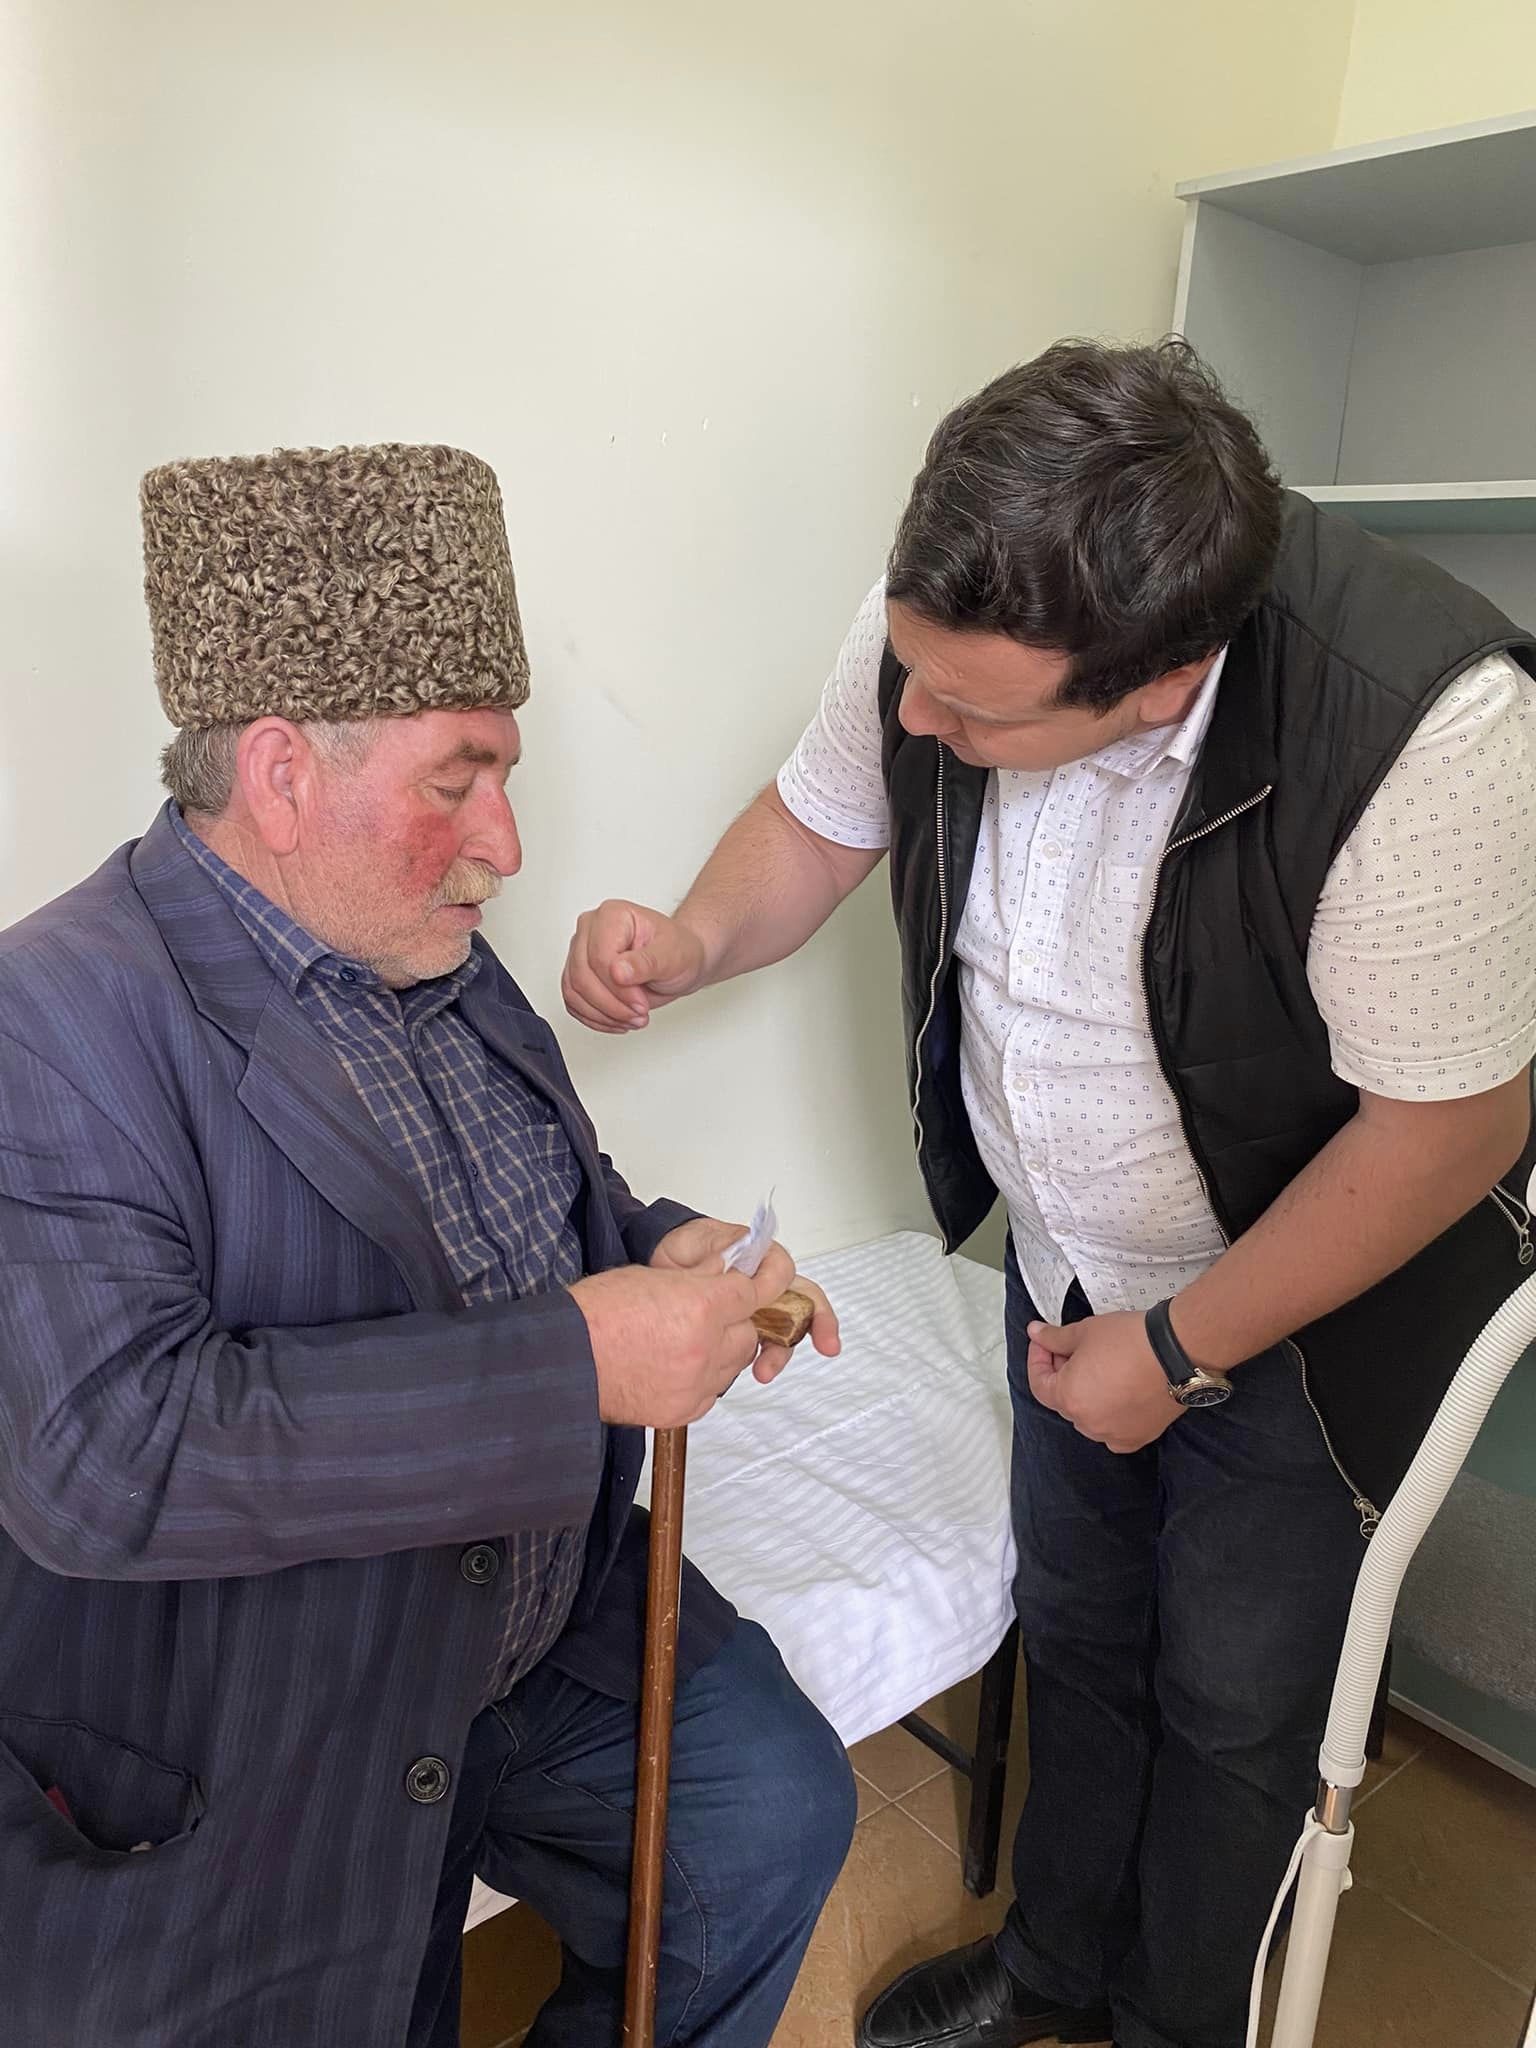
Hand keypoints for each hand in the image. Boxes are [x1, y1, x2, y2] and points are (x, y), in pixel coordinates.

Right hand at [563, 900, 707, 1033]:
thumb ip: (645, 963)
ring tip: (631, 1018)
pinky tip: (618, 1020)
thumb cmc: (678, 951)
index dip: (619, 989)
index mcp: (612, 915)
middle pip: (582, 976)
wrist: (681, 961)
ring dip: (604, 1014)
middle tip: (638, 1014)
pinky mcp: (578, 973)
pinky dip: (595, 1018)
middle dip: (611, 1005)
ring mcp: (581, 951)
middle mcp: (591, 929)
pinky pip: (573, 1002)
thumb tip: (618, 972)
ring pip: (573, 991)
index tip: (641, 1004)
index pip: (599, 958)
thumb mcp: (672, 956)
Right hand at [569, 1263, 788, 1427]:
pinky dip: (703, 1379)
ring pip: (734, 1364)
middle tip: (708, 1315)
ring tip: (686, 1341)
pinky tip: (675, 1365)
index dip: (753, 1284)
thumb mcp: (653, 1276)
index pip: (754, 1291)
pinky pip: (712, 1391)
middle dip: (735, 1321)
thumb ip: (698, 1280)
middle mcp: (705, 1347)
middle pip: (749, 1333)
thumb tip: (726, 1276)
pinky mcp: (683, 1410)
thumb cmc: (596, 1313)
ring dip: (722, 1352)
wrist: (565, 1359)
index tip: (754, 1281)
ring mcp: (695, 1383)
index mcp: (700, 1306)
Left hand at [651, 1218, 840, 1384]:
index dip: (782, 1285)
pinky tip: (755, 1370)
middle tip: (828, 1345)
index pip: (785, 1270)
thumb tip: (740, 1275)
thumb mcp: (705, 1246)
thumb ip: (727, 1258)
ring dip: (781, 1353)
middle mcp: (768, 1284)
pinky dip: (762, 1360)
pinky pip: (763, 1346)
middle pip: (803, 1303)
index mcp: (762, 1258)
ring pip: (786, 1331)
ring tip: (765, 1371)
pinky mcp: (747, 1329)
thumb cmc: (690, 1249)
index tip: (766, 1298)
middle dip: (820, 1325)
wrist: (668, 1266)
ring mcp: (761, 1308)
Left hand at [1025, 1310, 1181, 1453]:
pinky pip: (1114, 1431)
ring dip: (1086, 1395)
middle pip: (1064, 1400)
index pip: (1040, 1384)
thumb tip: (1035, 1333)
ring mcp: (1114, 1435)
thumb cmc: (1130, 1340)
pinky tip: (1117, 1393)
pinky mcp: (1139, 1437)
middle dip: (1063, 1374)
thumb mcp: (1084, 1331)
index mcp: (1069, 1399)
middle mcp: (1088, 1424)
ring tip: (1099, 1368)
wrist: (1178, 1352)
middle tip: (1072, 1349)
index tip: (1044, 1342)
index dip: (1038, 1360)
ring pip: (1089, 1416)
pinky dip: (1110, 1414)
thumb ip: (1054, 1338)